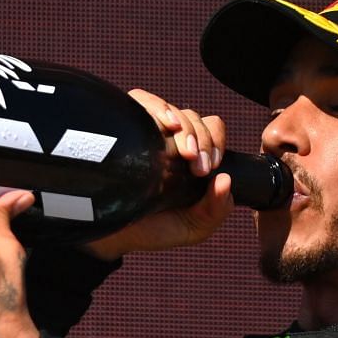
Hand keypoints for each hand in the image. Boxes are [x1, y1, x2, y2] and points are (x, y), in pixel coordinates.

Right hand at [83, 89, 234, 258]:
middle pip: (195, 118)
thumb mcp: (194, 228)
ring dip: (186, 128)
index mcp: (190, 156)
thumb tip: (225, 180)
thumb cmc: (152, 229)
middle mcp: (169, 140)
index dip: (215, 142)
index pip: (211, 128)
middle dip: (204, 141)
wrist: (112, 237)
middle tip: (198, 168)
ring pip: (173, 110)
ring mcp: (145, 131)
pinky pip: (140, 99)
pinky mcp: (123, 126)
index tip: (209, 168)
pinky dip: (158, 107)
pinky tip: (167, 124)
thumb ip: (216, 210)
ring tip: (185, 154)